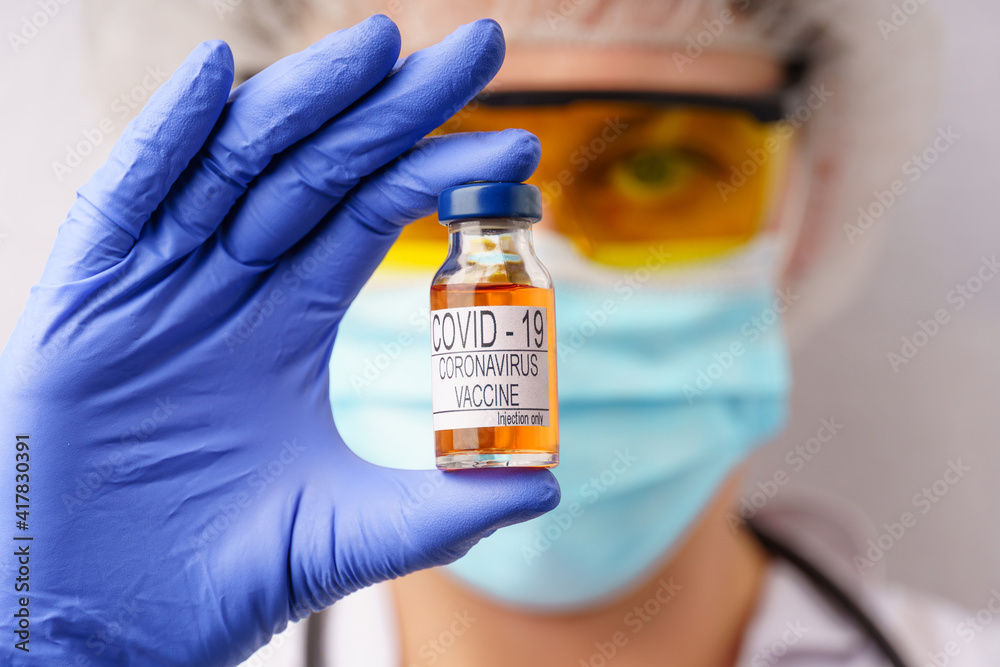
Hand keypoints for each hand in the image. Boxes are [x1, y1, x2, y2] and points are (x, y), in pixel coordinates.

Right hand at [0, 16, 556, 664]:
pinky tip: (214, 69)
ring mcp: (157, 284)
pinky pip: (123, 198)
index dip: (439, 174)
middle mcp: (229, 287)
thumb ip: (444, 508)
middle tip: (476, 49)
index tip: (519, 141)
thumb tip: (549, 482)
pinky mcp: (82, 300)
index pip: (371, 218)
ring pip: (233, 166)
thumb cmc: (224, 577)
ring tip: (380, 47)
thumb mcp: (350, 532)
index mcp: (290, 325)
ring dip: (303, 100)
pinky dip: (163, 134)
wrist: (111, 627)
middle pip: (316, 169)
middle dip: (393, 108)